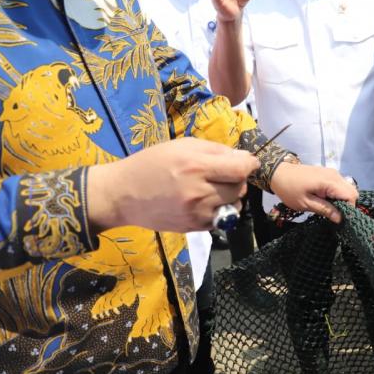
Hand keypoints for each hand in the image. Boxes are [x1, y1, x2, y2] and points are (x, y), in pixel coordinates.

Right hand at [87, 138, 259, 232]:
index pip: (240, 169)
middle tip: (225, 174)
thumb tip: (243, 157)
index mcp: (196, 166)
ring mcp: (196, 213)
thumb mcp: (182, 146)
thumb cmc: (151, 163)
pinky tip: (204, 201)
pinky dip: (219, 209)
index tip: (249, 162)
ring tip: (213, 188)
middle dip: (238, 179)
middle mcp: (199, 192)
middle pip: (240, 187)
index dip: (250, 164)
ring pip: (234, 205)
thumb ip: (215, 150)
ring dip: (231, 196)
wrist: (122, 195)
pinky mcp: (193, 227)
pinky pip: (221, 218)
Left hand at [269, 162, 357, 223]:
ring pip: (347, 188)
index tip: (339, 218)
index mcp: (330, 182)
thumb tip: (340, 219)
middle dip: (347, 204)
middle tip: (333, 214)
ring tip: (328, 207)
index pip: (351, 196)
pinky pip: (340, 185)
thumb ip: (325, 210)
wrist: (279, 173)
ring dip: (342, 199)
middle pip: (352, 191)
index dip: (349, 209)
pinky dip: (338, 194)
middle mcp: (335, 175)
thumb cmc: (290, 189)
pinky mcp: (329, 173)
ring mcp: (332, 173)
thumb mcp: (306, 203)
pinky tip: (326, 199)